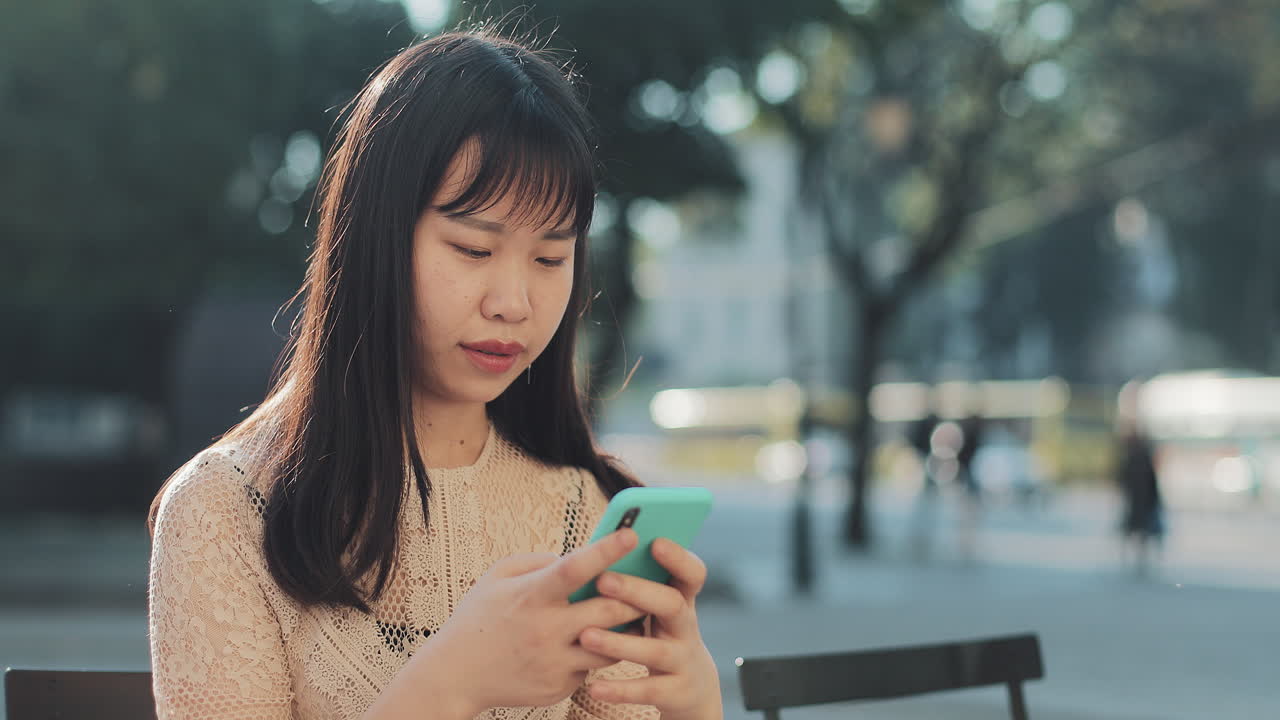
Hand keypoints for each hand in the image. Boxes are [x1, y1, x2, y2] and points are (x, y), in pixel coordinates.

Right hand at [408, 529, 648, 714]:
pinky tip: (589, 644)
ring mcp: (554, 663)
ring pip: (611, 645)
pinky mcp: (559, 687)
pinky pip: (591, 667)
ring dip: (624, 629)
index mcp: (531, 596)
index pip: (575, 568)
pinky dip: (595, 653)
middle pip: (609, 611)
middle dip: (634, 597)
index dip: (605, 550)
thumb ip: (539, 562)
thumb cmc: (479, 617)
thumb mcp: (498, 577)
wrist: (455, 675)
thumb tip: (580, 556)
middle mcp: (545, 630)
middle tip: (649, 584)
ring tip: (630, 614)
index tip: (631, 534)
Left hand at [577, 539, 722, 719]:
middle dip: (638, 591)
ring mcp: (684, 659)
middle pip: (671, 604)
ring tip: (586, 635)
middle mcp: (686, 626)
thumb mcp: (657, 608)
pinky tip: (594, 686)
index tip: (655, 542)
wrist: (690, 686)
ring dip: (620, 642)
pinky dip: (621, 689)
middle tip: (603, 580)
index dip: (678, 557)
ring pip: (655, 650)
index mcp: (682, 599)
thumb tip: (600, 556)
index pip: (690, 573)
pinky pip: (648, 690)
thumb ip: (639, 584)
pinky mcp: (676, 691)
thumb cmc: (660, 634)